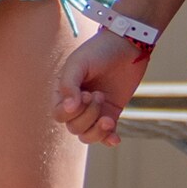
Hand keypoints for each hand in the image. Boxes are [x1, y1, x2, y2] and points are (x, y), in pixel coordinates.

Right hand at [53, 24, 150, 146]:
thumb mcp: (78, 64)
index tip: (87, 94)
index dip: (72, 111)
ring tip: (109, 118)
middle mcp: (77, 104)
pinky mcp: (112, 113)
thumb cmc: (99, 51)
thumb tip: (68, 108)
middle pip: (74, 127)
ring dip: (98, 130)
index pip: (59, 115)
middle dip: (88, 116)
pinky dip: (109, 140)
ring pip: (88, 136)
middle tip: (100, 94)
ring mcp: (95, 111)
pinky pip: (107, 136)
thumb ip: (68, 85)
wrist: (127, 47)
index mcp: (63, 92)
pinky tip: (115, 138)